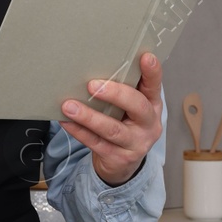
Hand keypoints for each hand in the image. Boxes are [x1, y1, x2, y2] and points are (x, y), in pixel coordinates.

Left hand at [58, 52, 163, 186]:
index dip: (152, 73)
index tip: (145, 57)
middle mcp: (148, 125)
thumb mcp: (130, 108)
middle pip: (138, 107)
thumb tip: (95, 66)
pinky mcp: (117, 158)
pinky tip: (66, 121)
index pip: (155, 86)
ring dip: (89, 116)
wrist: (122, 163)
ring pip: (112, 129)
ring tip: (69, 106)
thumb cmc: (124, 124)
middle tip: (93, 85)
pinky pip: (95, 143)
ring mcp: (135, 144)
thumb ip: (123, 90)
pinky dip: (78, 131)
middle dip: (116, 94)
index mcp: (152, 106)